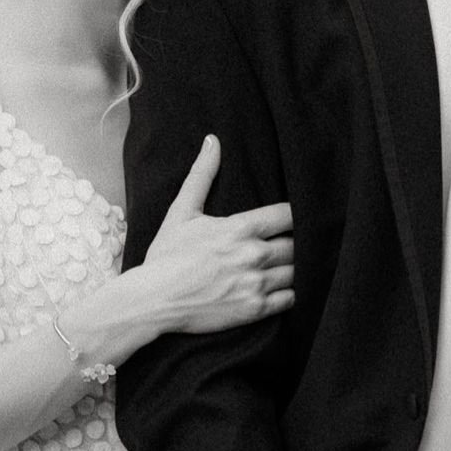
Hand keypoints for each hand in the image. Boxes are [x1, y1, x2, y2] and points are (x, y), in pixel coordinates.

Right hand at [141, 134, 294, 333]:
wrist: (153, 301)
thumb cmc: (166, 256)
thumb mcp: (182, 211)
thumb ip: (202, 175)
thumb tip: (213, 141)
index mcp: (240, 228)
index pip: (289, 215)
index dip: (296, 215)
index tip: (292, 219)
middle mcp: (254, 255)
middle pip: (297, 244)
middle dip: (296, 242)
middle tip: (291, 242)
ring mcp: (256, 284)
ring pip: (297, 271)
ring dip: (295, 267)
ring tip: (287, 265)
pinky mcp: (255, 309)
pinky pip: (291, 299)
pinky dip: (290, 292)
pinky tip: (280, 287)